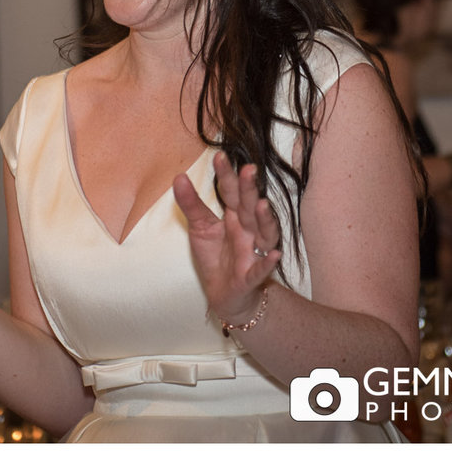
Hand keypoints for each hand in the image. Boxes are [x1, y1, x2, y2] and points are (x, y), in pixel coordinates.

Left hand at [170, 151, 284, 324]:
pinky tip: (274, 254)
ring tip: (261, 204)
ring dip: (264, 220)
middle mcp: (248, 231)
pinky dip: (268, 262)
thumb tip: (178, 176)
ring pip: (264, 234)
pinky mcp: (252, 276)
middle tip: (248, 170)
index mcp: (235, 217)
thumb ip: (191, 204)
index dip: (227, 176)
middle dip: (249, 190)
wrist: (224, 294)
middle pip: (249, 208)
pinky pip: (262, 269)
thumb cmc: (216, 257)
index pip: (231, 193)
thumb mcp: (200, 228)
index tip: (220, 156)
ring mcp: (253, 252)